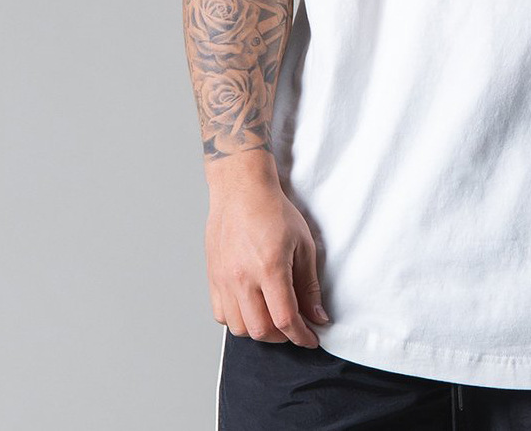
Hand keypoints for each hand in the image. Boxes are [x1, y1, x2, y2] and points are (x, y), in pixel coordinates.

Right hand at [205, 164, 327, 347]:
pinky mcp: (213, 278)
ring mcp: (224, 280)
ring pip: (239, 328)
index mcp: (269, 268)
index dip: (301, 336)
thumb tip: (317, 316)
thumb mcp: (303, 244)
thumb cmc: (273, 211)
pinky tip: (252, 309)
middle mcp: (242, 279)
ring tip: (274, 319)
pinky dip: (238, 321)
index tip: (311, 339)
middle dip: (283, 337)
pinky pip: (221, 316)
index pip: (285, 319)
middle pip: (261, 331)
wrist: (241, 190)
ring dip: (260, 331)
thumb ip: (309, 284)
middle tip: (296, 328)